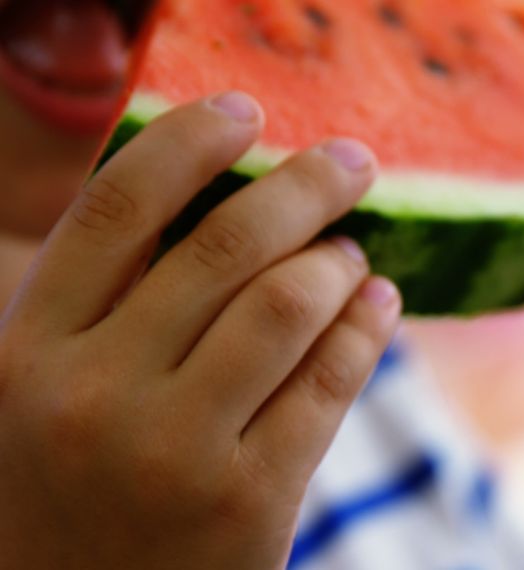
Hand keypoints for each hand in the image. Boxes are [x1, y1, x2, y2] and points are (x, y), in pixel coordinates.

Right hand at [0, 93, 400, 568]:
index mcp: (28, 349)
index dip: (189, 142)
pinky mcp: (249, 501)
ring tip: (352, 253)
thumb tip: (218, 192)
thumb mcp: (44, 391)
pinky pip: (331, 380)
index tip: (248, 111)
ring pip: (290, 305)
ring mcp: (174, 452)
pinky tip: (379, 302)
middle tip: (355, 162)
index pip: (115, 208)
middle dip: (308, 186)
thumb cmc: (73, 488)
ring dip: (339, 261)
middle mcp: (93, 393)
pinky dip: (368, 326)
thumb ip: (108, 302)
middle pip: (226, 245)